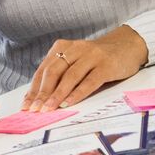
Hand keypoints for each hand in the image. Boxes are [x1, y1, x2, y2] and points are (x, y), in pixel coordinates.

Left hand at [23, 26, 146, 110]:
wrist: (128, 46)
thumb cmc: (97, 58)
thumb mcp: (76, 61)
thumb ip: (61, 74)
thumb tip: (41, 99)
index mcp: (63, 47)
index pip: (43, 70)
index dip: (34, 88)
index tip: (26, 105)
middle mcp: (75, 49)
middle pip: (53, 72)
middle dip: (42, 93)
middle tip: (35, 109)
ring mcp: (91, 56)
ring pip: (70, 76)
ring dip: (57, 94)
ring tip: (48, 109)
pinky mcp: (106, 65)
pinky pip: (89, 81)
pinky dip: (77, 93)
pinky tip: (68, 103)